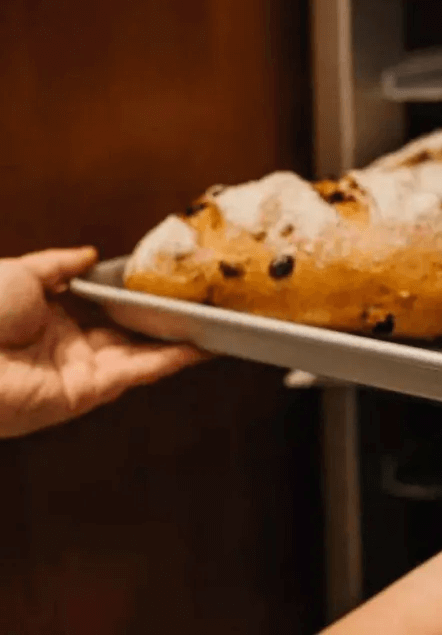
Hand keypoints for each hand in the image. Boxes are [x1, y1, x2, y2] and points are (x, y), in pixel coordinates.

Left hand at [0, 247, 205, 437]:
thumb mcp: (20, 272)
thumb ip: (58, 264)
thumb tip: (89, 254)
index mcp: (50, 316)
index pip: (103, 305)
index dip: (135, 293)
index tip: (167, 279)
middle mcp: (70, 345)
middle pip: (130, 330)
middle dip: (164, 318)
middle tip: (203, 301)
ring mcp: (83, 370)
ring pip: (143, 353)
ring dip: (179, 340)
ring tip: (217, 323)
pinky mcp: (91, 390)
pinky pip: (139, 372)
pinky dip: (172, 360)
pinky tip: (203, 346)